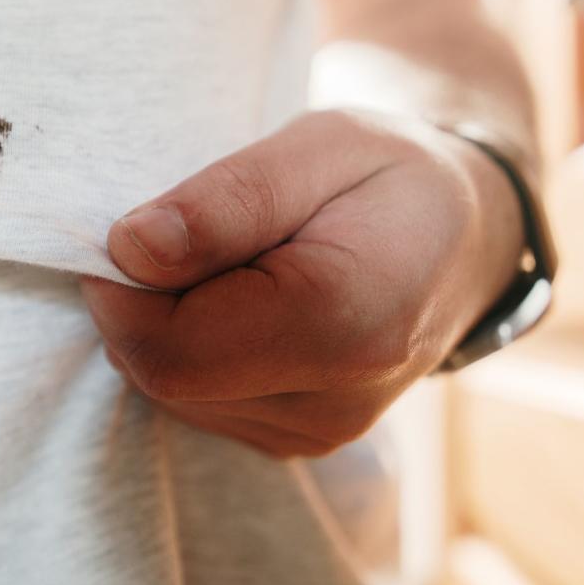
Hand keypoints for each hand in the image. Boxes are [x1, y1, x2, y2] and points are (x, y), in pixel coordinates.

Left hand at [82, 110, 522, 457]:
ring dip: (169, 322)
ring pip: (173, 390)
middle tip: (189, 233)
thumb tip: (132, 249)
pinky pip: (199, 400)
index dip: (120, 290)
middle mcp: (334, 401)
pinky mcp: (299, 439)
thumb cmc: (390, 174)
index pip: (169, 347)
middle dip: (143, 302)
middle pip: (164, 373)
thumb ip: (228, 200)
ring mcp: (319, 431)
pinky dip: (194, 346)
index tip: (131, 227)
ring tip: (232, 261)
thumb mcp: (320, 145)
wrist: (464, 236)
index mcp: (344, 324)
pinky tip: (239, 299)